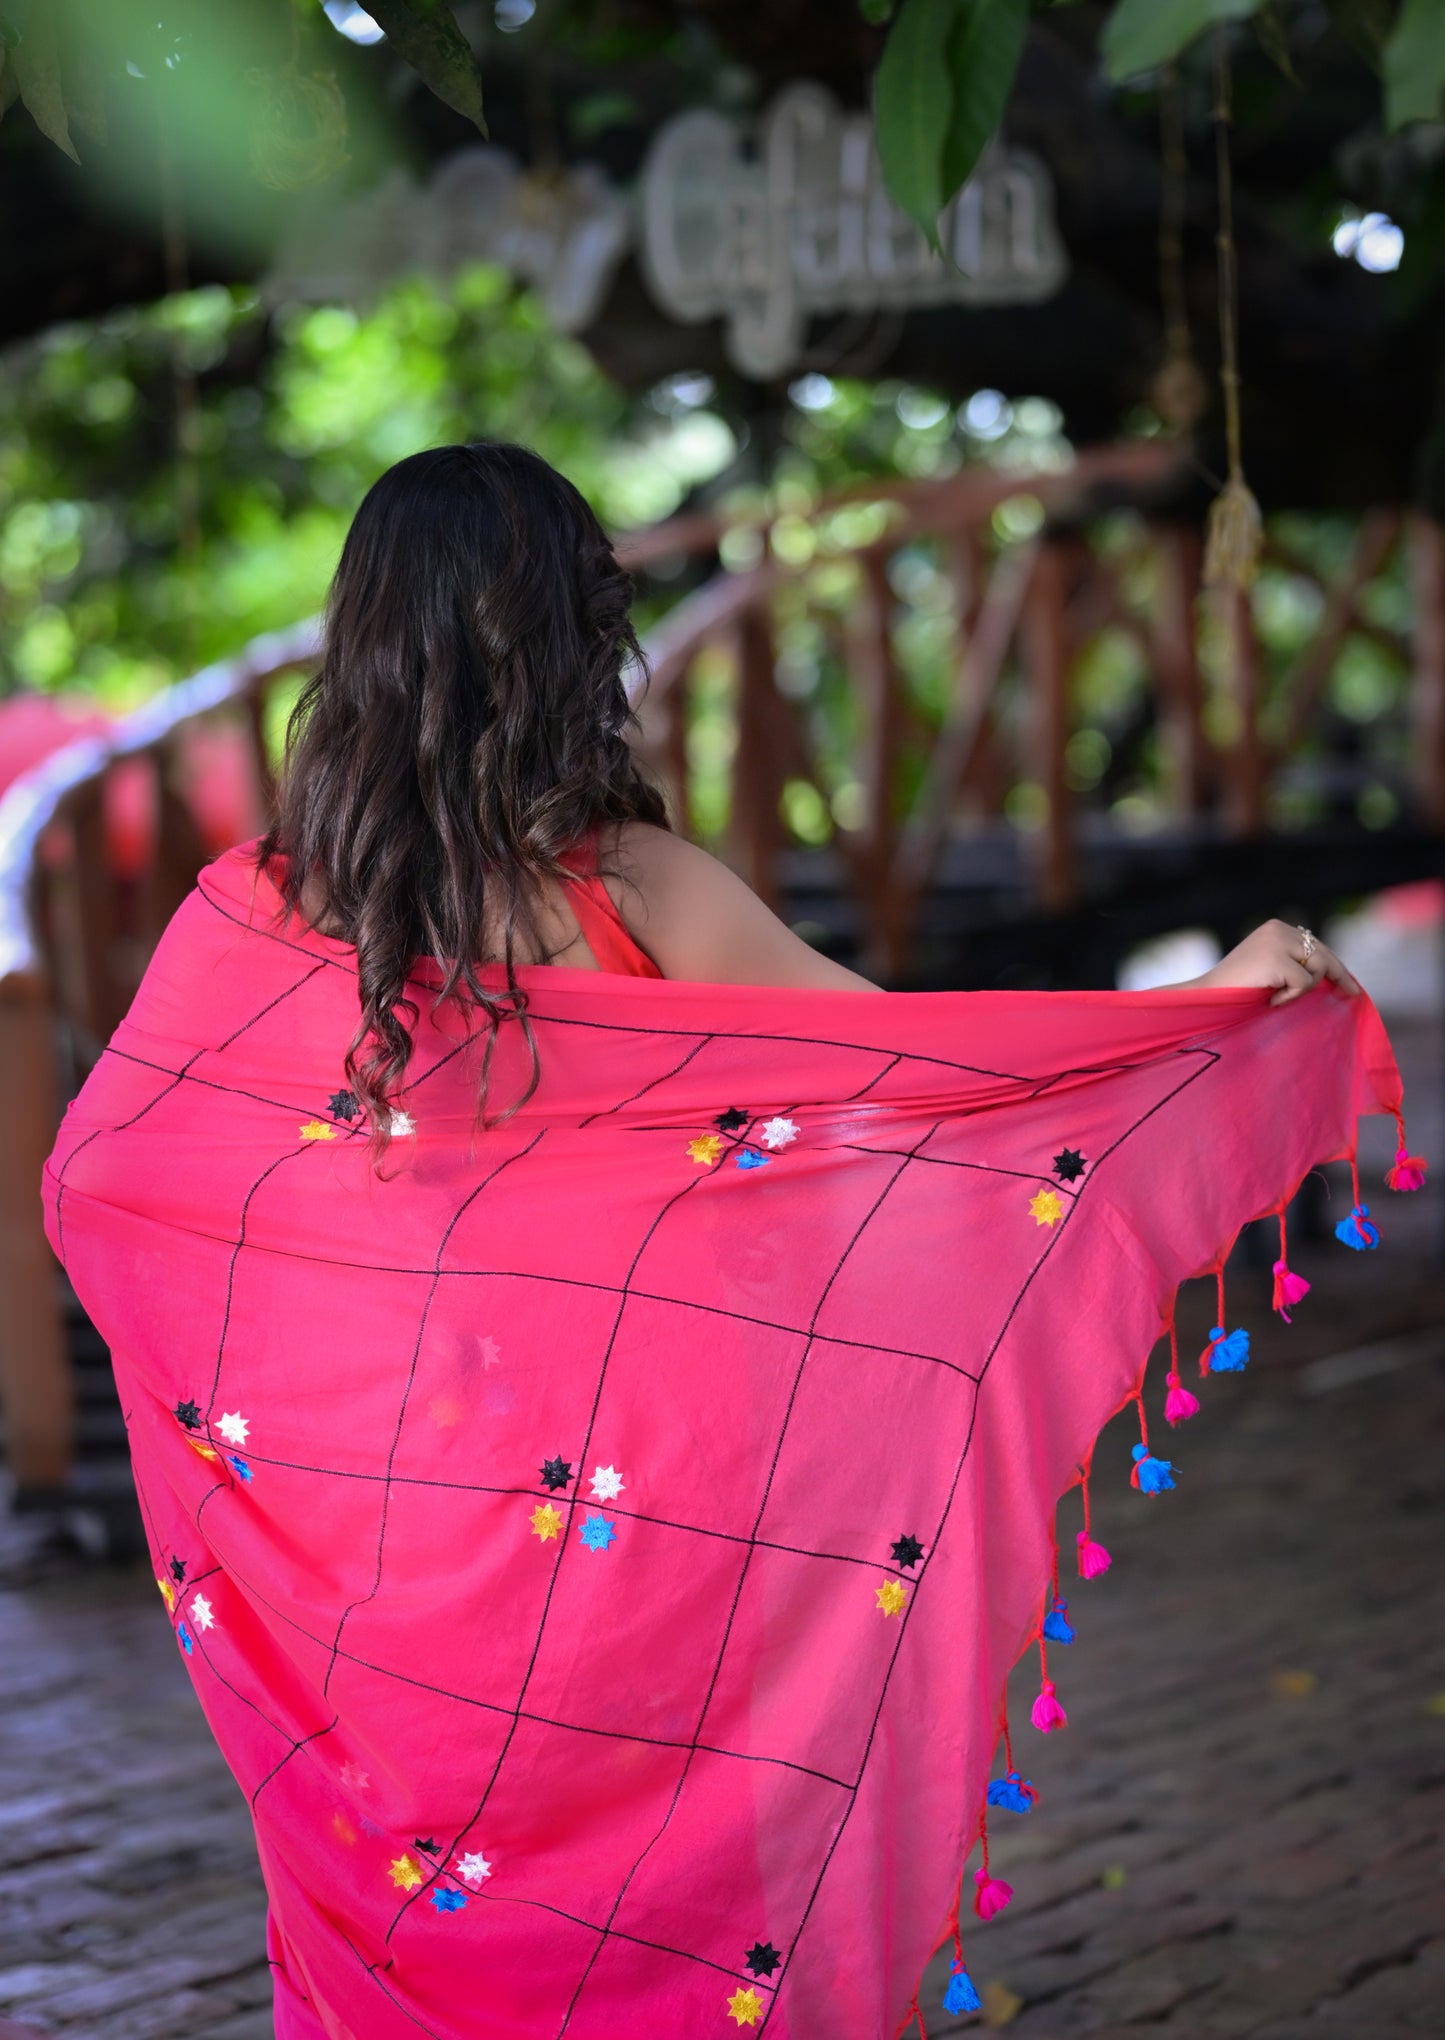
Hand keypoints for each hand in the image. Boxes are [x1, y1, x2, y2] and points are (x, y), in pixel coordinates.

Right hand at [1197, 919, 1358, 1006]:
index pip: (1315, 944)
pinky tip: (1271, 999)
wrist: (1208, 996)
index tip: (1349, 983)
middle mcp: (1278, 928)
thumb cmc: (1237, 988)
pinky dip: (1291, 997)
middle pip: (1323, 953)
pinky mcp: (1276, 959)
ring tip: (1278, 996)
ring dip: (1303, 989)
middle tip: (1352, 994)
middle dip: (1338, 976)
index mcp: (1275, 927)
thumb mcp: (1270, 967)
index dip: (1335, 965)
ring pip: (1317, 968)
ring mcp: (1276, 942)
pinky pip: (1303, 983)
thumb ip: (1294, 961)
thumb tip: (1329, 970)